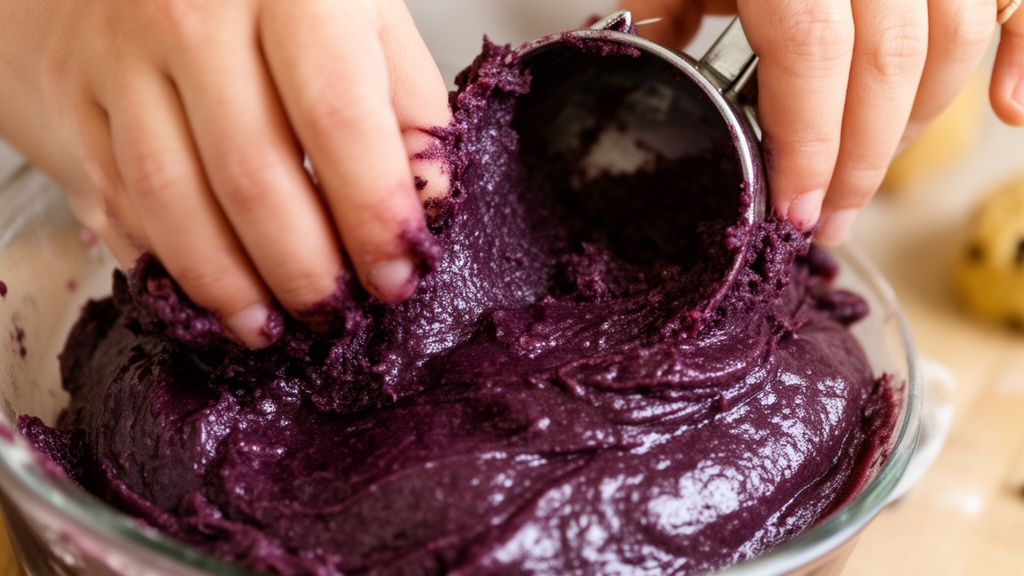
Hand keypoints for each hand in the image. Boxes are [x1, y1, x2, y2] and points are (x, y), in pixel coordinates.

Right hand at [0, 0, 449, 347]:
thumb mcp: (366, 11)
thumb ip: (408, 102)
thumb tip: (429, 204)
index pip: (339, 120)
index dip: (372, 213)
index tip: (396, 273)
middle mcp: (194, 13)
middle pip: (251, 174)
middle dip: (301, 267)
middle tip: (333, 315)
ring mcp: (119, 52)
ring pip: (169, 197)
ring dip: (225, 283)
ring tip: (268, 328)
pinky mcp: (73, 90)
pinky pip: (114, 193)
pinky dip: (162, 257)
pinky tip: (203, 291)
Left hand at [621, 0, 1023, 242]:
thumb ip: (665, 1)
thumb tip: (661, 62)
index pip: (814, 58)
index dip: (810, 144)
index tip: (796, 208)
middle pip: (890, 65)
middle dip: (859, 160)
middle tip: (829, 215)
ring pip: (955, 39)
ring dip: (915, 122)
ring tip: (870, 167)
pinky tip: (1010, 110)